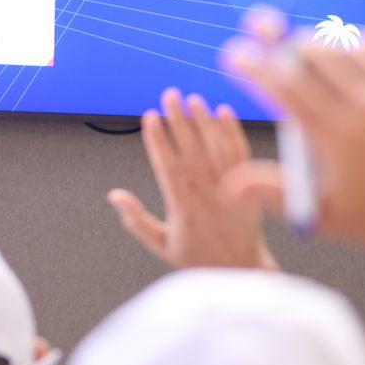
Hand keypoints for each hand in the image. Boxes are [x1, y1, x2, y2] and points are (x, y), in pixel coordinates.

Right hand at [108, 89, 278, 269]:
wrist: (242, 269)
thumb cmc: (199, 258)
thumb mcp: (162, 245)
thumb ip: (136, 220)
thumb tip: (114, 195)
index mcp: (183, 207)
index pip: (167, 165)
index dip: (158, 139)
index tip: (149, 116)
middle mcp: (206, 194)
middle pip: (190, 148)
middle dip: (178, 119)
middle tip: (169, 95)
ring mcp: (230, 188)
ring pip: (215, 146)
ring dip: (204, 120)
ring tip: (193, 99)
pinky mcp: (250, 186)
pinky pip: (241, 153)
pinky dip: (233, 131)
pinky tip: (224, 112)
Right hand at [236, 39, 364, 246]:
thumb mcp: (326, 213)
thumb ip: (275, 193)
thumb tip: (229, 184)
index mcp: (336, 138)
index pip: (283, 88)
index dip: (253, 66)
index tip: (232, 53)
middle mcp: (364, 108)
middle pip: (310, 56)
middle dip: (279, 43)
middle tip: (262, 30)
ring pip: (343, 46)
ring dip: (315, 41)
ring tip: (300, 45)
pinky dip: (356, 42)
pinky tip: (345, 48)